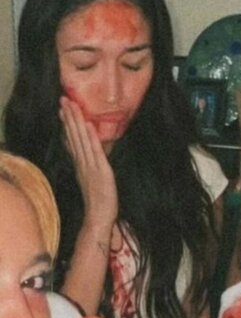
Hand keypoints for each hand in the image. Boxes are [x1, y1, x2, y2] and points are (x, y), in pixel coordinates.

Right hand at [59, 96, 117, 234]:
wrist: (98, 218)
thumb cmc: (97, 201)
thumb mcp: (89, 180)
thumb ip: (85, 166)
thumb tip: (80, 155)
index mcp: (80, 164)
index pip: (71, 140)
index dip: (67, 124)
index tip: (62, 109)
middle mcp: (83, 163)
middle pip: (74, 136)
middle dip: (69, 117)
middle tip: (63, 99)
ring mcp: (91, 166)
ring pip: (81, 140)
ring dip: (77, 122)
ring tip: (72, 105)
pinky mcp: (101, 171)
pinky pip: (95, 151)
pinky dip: (91, 137)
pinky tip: (88, 124)